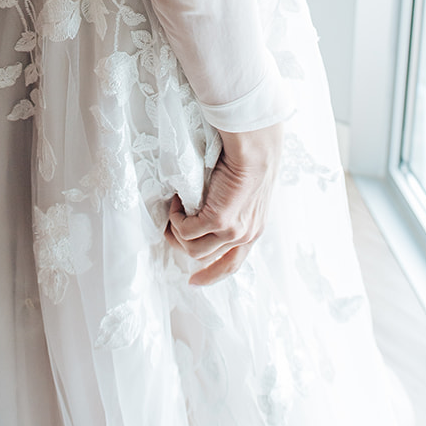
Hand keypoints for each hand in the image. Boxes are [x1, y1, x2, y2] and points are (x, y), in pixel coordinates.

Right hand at [165, 123, 282, 284]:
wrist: (255, 145)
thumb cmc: (248, 157)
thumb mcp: (243, 190)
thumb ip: (229, 206)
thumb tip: (204, 210)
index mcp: (253, 230)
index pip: (232, 265)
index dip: (212, 274)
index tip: (193, 281)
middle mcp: (246, 236)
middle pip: (205, 258)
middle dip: (182, 245)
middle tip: (170, 227)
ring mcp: (234, 232)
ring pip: (193, 249)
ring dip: (178, 231)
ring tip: (175, 207)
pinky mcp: (220, 221)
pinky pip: (186, 231)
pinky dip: (177, 218)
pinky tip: (178, 200)